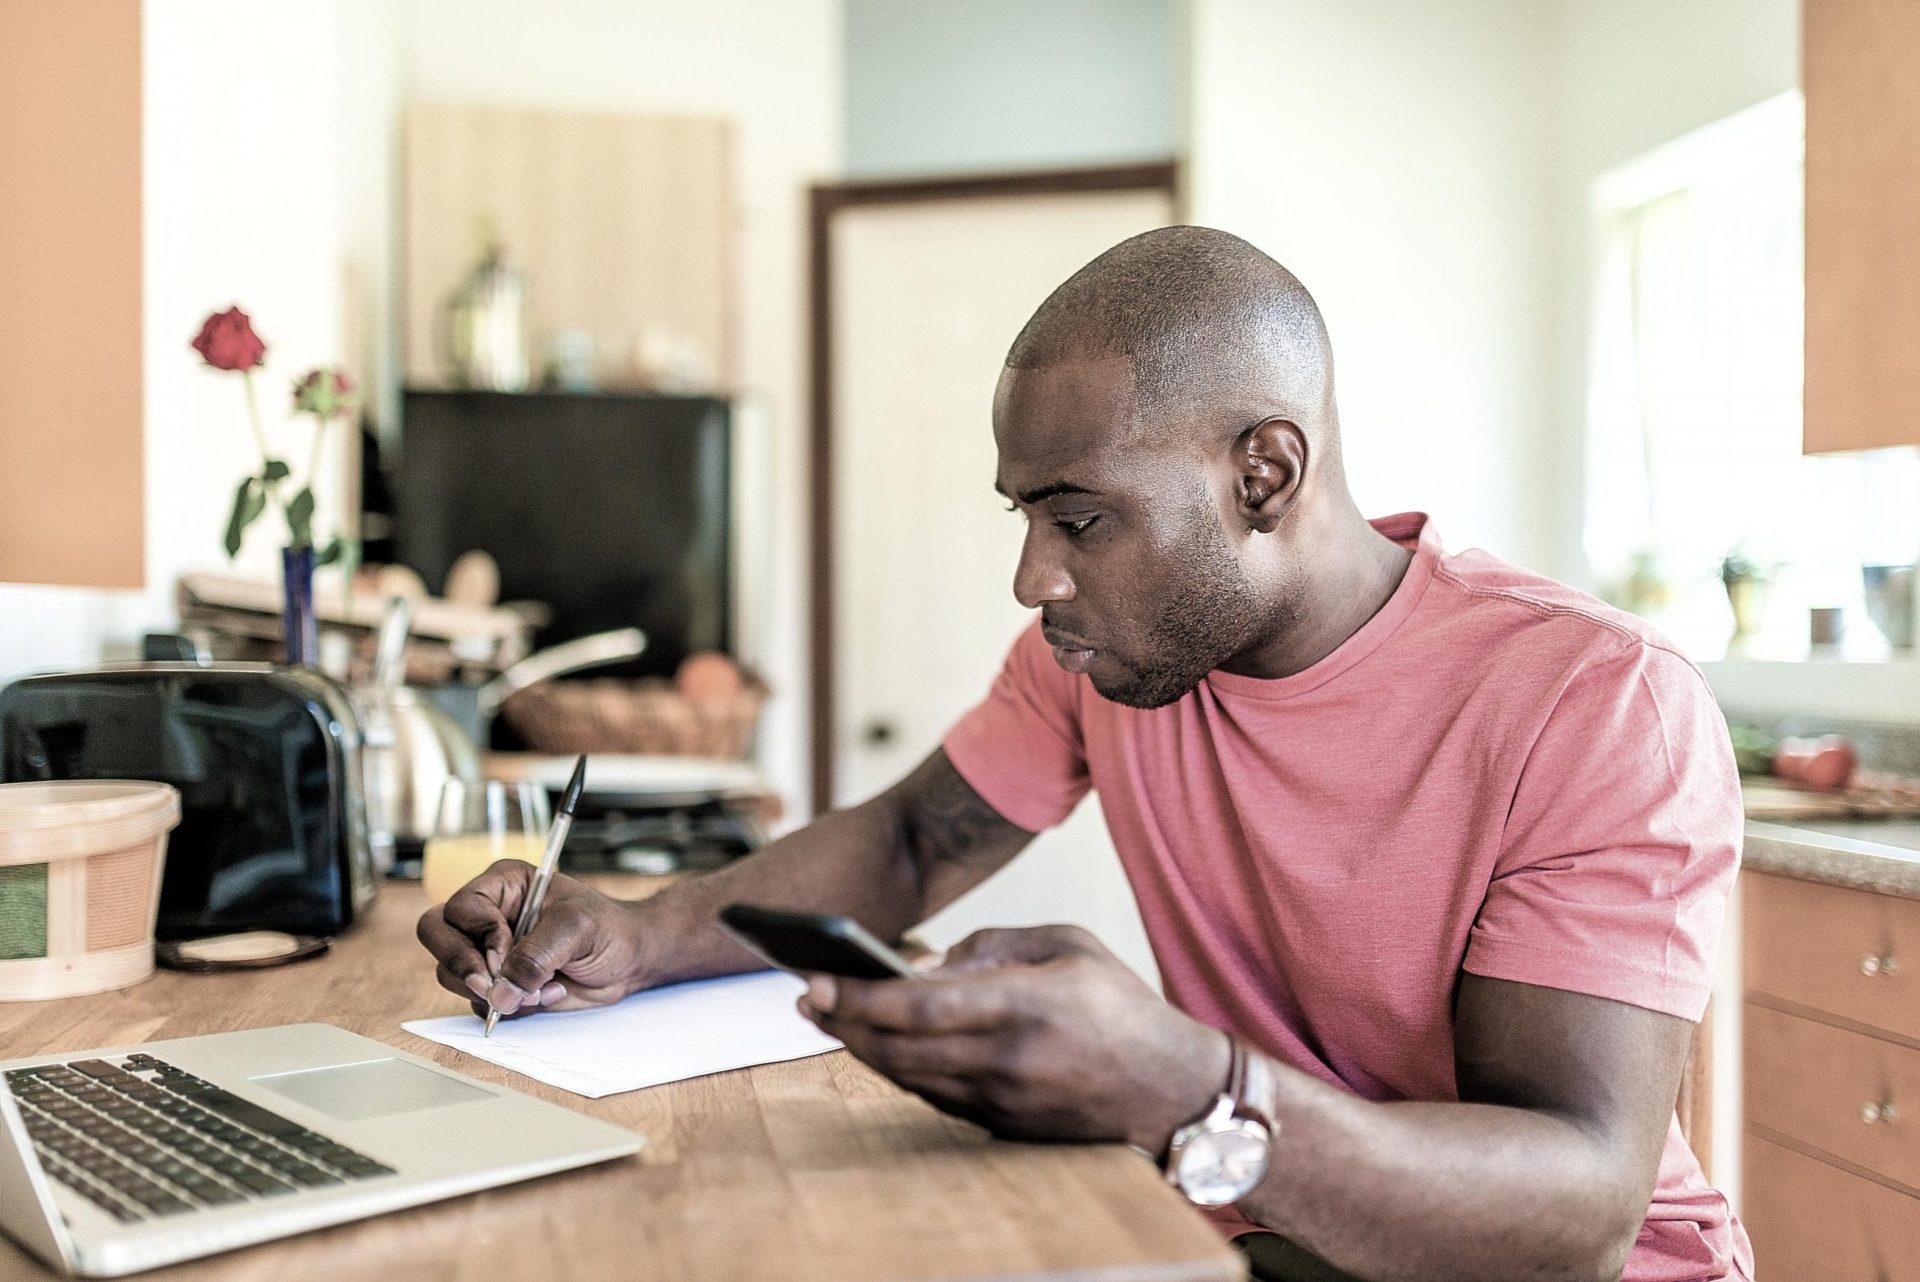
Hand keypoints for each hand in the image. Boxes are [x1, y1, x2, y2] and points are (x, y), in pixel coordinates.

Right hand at [415, 861, 648, 1020]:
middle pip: (437, 935)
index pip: (461, 907)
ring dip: (493, 992)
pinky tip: (547, 995)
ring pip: (451, 974)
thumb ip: (536, 955)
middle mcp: (488, 916)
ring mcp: (487, 951)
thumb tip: (501, 992)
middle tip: (491, 987)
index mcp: (503, 885)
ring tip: (542, 987)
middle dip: (462, 965)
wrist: (629, 960)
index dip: (479, 934)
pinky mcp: (497, 983)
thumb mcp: (577, 928)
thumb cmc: (608, 928)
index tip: (504, 953)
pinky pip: (478, 1002)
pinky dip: (509, 1008)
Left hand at [798, 924, 1229, 1152]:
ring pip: (909, 1077)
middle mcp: (1009, 1059)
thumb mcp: (1068, 944)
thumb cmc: (1122, 1006)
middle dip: (844, 1024)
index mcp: (1027, 1004)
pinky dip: (900, 1069)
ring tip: (834, 1016)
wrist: (1175, 1090)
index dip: (860, 997)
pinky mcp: (1004, 1125)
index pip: (920, 1007)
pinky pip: (934, 1095)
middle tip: (809, 996)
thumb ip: (992, 944)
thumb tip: (924, 964)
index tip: (819, 979)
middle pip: (899, 1049)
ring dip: (863, 1048)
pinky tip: (880, 1044)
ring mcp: (1004, 1100)